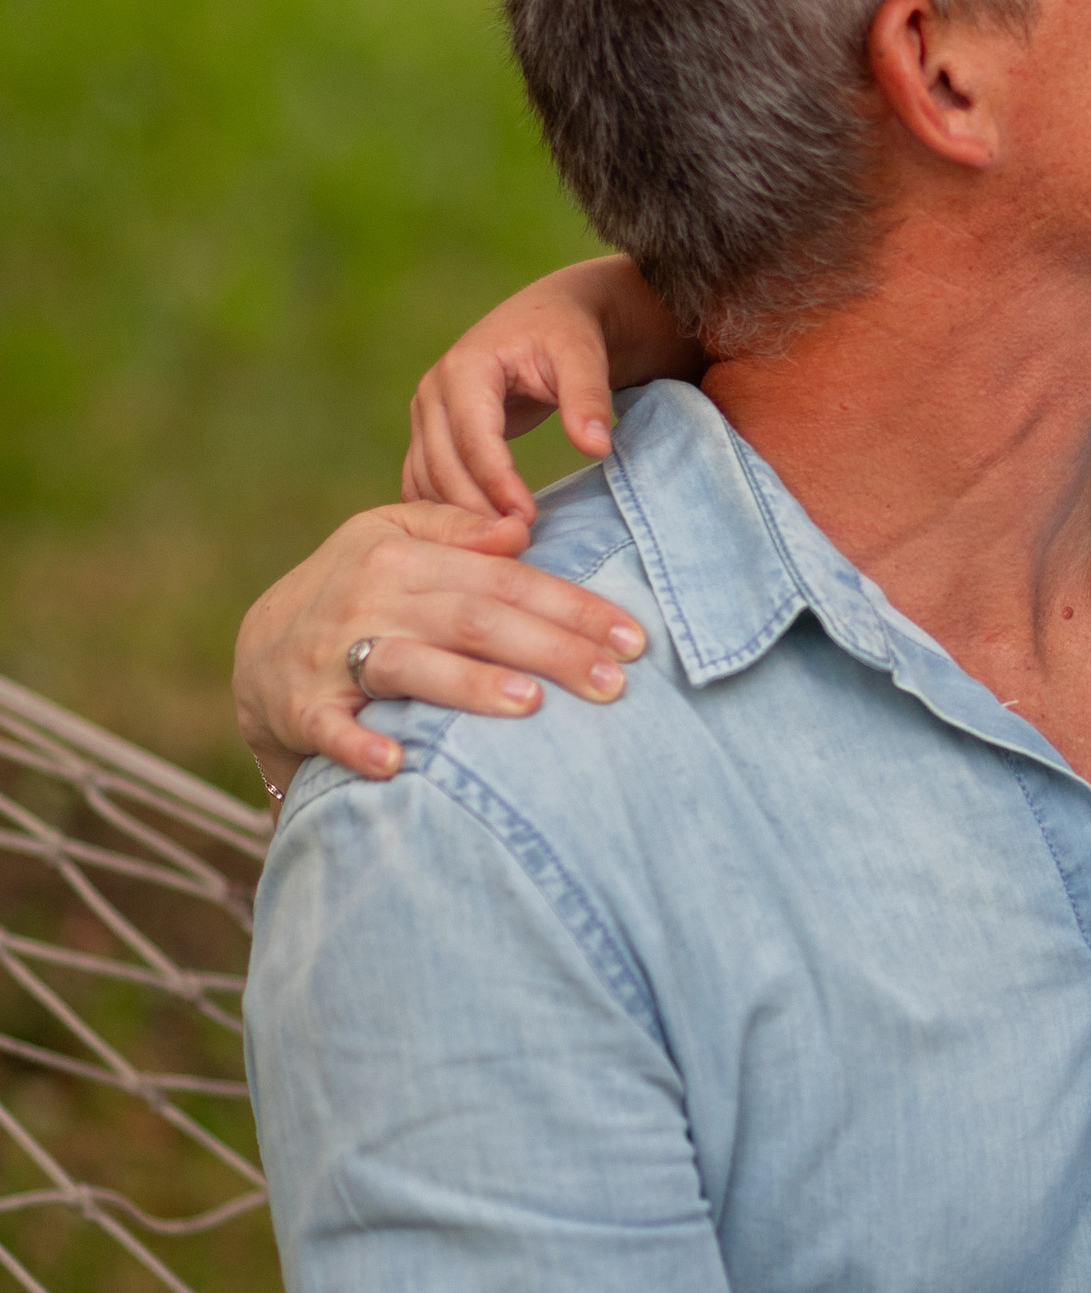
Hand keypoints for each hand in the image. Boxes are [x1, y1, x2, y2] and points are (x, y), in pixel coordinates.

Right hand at [234, 503, 647, 788]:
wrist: (255, 647)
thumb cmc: (353, 587)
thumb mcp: (391, 537)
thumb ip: (457, 530)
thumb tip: (520, 529)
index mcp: (406, 556)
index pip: (506, 579)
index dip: (572, 606)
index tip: (633, 637)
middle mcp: (373, 599)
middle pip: (476, 620)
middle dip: (551, 650)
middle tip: (614, 682)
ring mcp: (334, 655)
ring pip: (412, 666)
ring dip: (470, 686)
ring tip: (531, 704)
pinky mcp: (301, 708)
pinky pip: (332, 728)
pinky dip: (360, 745)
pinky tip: (398, 763)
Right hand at [404, 254, 700, 522]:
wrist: (552, 317)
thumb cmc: (571, 333)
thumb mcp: (584, 357)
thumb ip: (588, 398)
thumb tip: (596, 447)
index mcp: (465, 369)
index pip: (474, 439)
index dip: (497, 482)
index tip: (526, 521)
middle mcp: (433, 391)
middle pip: (442, 464)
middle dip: (475, 509)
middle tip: (513, 548)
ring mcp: (426, 413)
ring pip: (427, 478)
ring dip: (456, 518)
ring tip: (497, 552)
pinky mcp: (430, 433)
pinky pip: (424, 480)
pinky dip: (443, 512)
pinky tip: (473, 544)